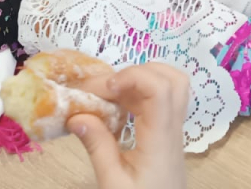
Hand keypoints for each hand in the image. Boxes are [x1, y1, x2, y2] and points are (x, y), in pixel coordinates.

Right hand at [70, 64, 188, 188]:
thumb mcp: (113, 184)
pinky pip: (160, 101)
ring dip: (137, 81)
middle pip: (170, 79)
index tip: (103, 88)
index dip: (132, 76)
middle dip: (134, 72)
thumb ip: (97, 147)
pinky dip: (137, 95)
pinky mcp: (168, 135)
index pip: (160, 88)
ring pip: (168, 86)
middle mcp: (173, 128)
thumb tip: (76, 115)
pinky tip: (115, 109)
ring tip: (107, 95)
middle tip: (103, 89)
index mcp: (161, 139)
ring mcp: (174, 131)